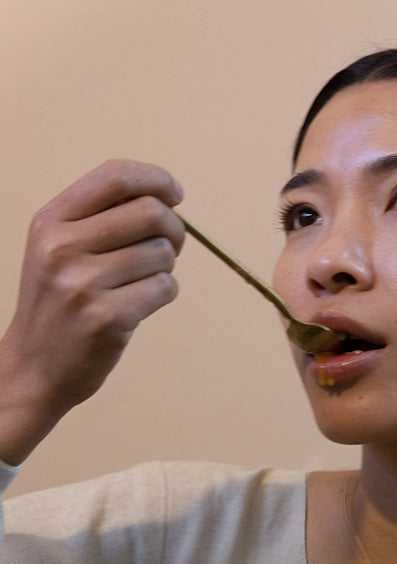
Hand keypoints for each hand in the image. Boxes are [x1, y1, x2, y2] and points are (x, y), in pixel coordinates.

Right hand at [0, 159, 184, 463]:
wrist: (34, 368)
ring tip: (141, 283)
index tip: (176, 193)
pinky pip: (165, 288)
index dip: (155, 178)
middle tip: (171, 246)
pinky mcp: (108, 319)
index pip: (114, 176)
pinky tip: (140, 305)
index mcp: (50, 222)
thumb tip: (167, 197)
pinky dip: (164, 293)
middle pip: (149, 212)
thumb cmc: (59, 305)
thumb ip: (100, 219)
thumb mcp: (58, 250)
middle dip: (174, 227)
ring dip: (165, 267)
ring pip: (162, 253)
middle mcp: (62, 248)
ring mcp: (83, 284)